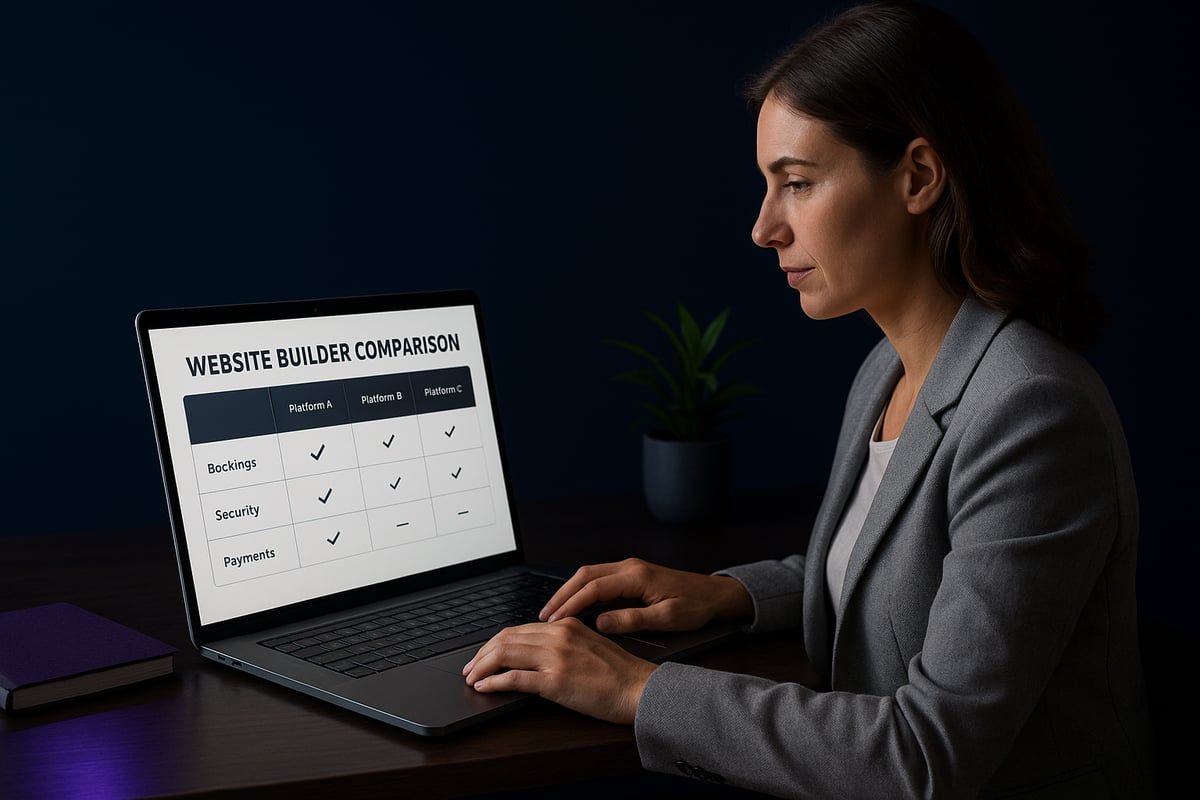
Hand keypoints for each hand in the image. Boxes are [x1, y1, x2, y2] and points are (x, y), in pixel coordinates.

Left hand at [461, 617, 656, 724]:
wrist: (638, 689)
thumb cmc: (619, 673)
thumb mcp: (590, 644)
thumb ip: (563, 642)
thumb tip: (534, 652)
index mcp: (566, 625)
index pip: (519, 628)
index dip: (495, 642)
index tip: (484, 654)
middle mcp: (558, 635)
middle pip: (507, 638)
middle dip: (482, 653)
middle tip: (469, 667)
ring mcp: (556, 657)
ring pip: (505, 653)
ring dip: (481, 666)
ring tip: (471, 677)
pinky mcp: (555, 681)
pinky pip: (514, 678)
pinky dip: (493, 682)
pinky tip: (484, 687)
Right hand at [539, 557, 752, 633]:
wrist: (715, 594)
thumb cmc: (696, 606)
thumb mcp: (668, 619)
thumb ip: (633, 619)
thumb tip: (601, 623)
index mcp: (637, 576)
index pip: (594, 587)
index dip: (571, 604)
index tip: (554, 621)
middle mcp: (629, 567)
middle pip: (584, 575)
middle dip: (561, 595)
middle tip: (543, 616)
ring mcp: (629, 568)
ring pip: (589, 575)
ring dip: (569, 591)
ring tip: (552, 613)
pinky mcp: (631, 574)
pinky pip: (598, 578)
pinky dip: (581, 590)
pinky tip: (574, 605)